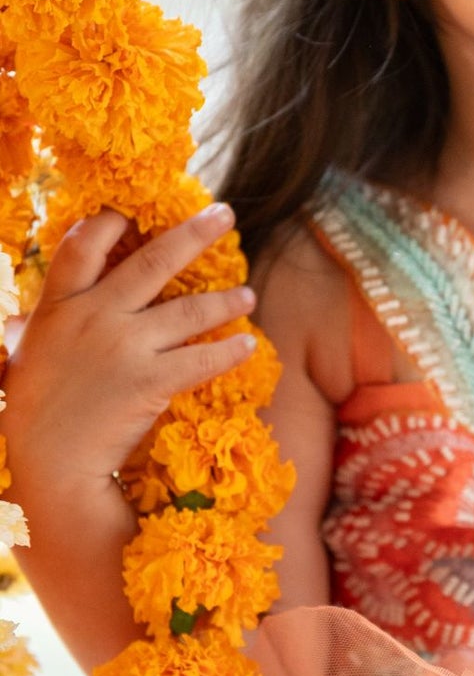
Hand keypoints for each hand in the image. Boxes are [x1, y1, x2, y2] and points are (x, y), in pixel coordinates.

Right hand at [4, 203, 258, 496]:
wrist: (49, 464)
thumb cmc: (32, 413)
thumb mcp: (24, 357)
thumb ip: (34, 331)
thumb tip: (22, 322)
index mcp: (58, 306)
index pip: (83, 245)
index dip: (109, 222)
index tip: (133, 211)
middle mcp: (94, 316)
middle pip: (153, 261)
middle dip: (194, 233)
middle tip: (226, 214)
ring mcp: (124, 347)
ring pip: (189, 310)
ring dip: (226, 300)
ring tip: (249, 295)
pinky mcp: (151, 382)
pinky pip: (202, 359)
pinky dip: (229, 351)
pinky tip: (249, 345)